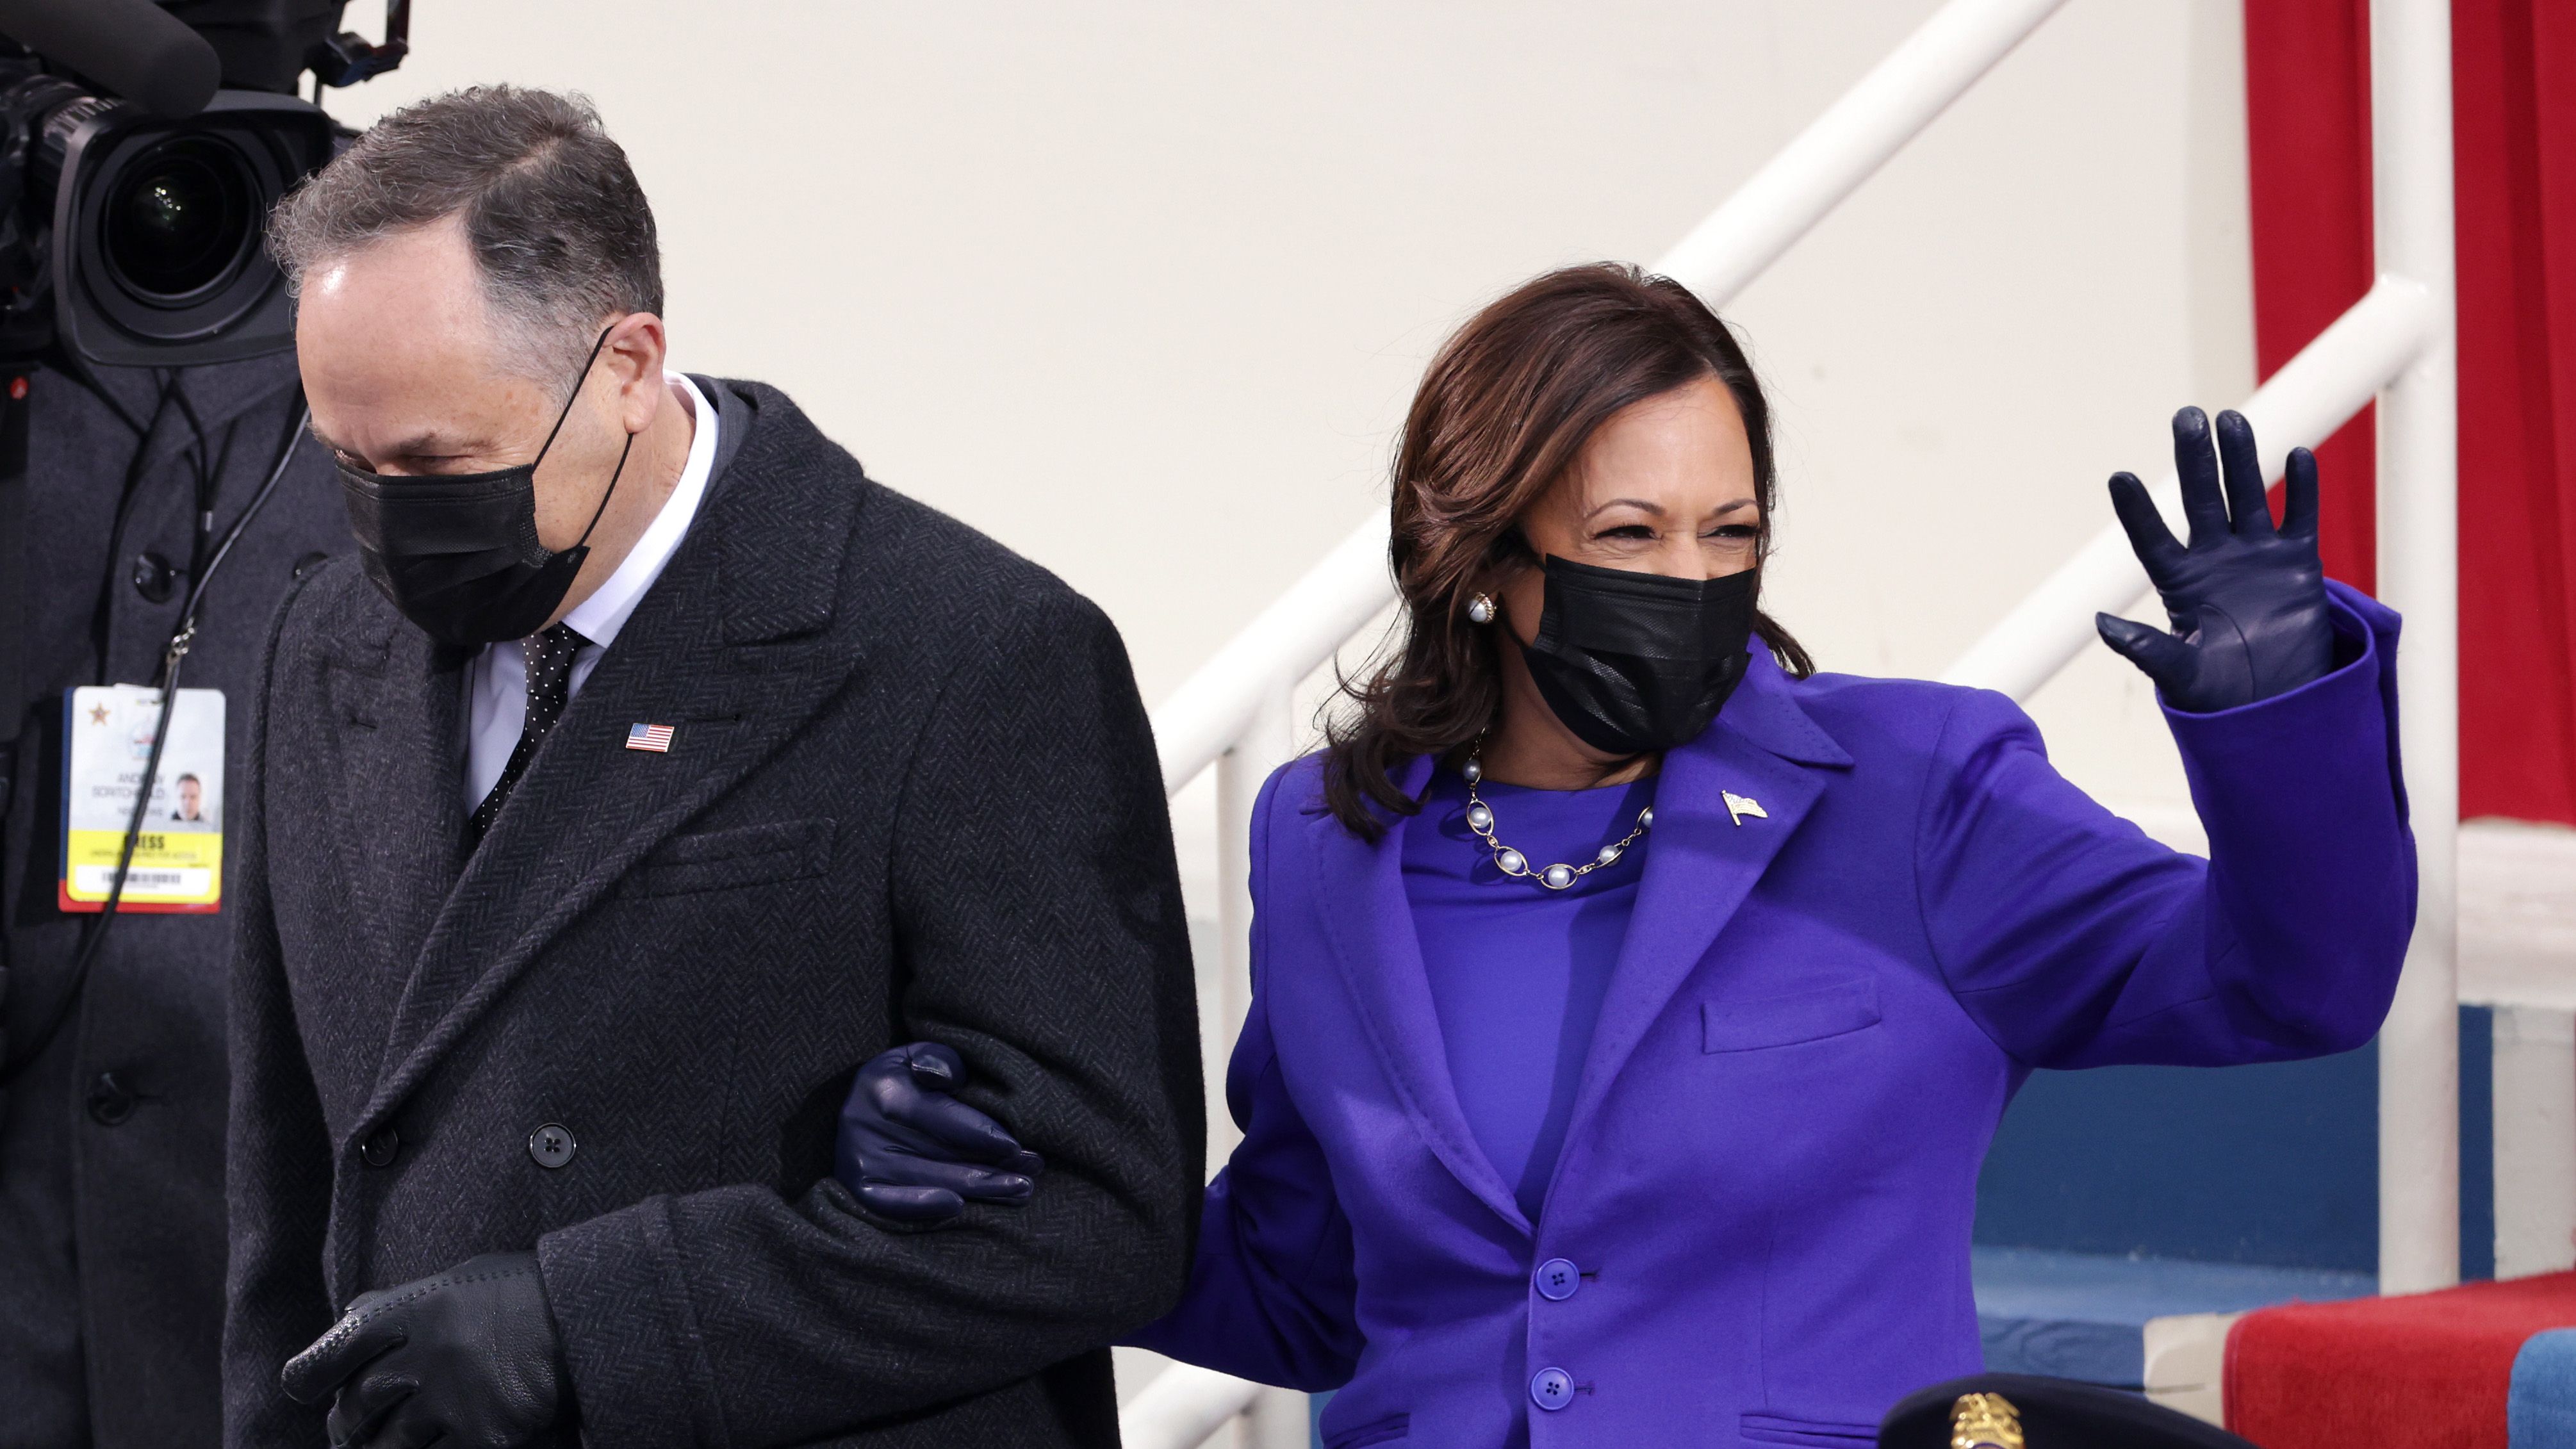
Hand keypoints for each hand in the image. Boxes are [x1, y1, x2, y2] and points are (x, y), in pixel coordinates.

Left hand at [281, 1250, 569, 1448]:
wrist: (585, 1315)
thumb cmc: (518, 1293)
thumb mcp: (452, 1282)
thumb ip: (399, 1302)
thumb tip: (351, 1316)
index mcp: (410, 1312)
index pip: (332, 1353)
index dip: (307, 1376)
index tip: (304, 1387)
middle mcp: (421, 1358)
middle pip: (353, 1410)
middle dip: (345, 1426)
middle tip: (349, 1432)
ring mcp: (450, 1401)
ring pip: (388, 1448)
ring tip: (387, 1445)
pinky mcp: (481, 1435)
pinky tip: (437, 1444)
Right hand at [837, 1042, 1042, 1224]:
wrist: (861, 1104)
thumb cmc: (905, 1076)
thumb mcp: (917, 1055)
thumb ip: (939, 1060)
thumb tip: (951, 1079)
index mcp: (885, 1089)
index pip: (940, 1116)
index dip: (979, 1132)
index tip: (1014, 1146)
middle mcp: (867, 1127)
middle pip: (940, 1153)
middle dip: (991, 1165)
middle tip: (1032, 1171)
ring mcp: (862, 1160)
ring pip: (929, 1180)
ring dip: (977, 1189)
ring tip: (1020, 1188)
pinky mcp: (860, 1187)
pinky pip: (892, 1205)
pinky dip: (924, 1207)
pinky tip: (959, 1207)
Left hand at [2096, 407, 2333, 710]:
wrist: (2277, 705)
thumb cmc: (2220, 694)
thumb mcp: (2180, 675)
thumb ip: (2146, 649)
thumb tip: (2101, 624)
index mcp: (2179, 583)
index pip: (2151, 539)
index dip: (2137, 511)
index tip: (2119, 478)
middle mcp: (2214, 560)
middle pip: (2200, 500)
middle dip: (2194, 460)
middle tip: (2186, 417)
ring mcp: (2257, 556)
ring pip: (2247, 496)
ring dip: (2241, 460)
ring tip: (2231, 419)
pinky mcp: (2299, 563)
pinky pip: (2299, 517)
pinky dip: (2302, 489)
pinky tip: (2298, 455)